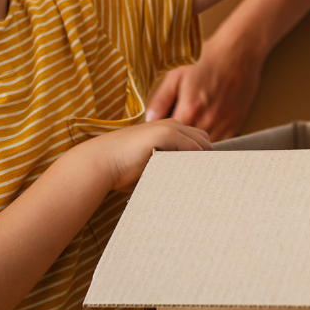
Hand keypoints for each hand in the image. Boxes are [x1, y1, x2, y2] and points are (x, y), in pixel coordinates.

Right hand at [81, 119, 211, 192]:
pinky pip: (192, 148)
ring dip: (202, 163)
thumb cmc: (123, 170)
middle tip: (205, 181)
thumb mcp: (152, 167)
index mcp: (168, 130)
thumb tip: (188, 184)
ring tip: (200, 183)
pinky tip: (192, 176)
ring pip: (201, 144)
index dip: (202, 158)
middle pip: (204, 141)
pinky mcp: (166, 134)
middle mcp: (171, 125)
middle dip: (206, 160)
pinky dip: (195, 162)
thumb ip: (169, 168)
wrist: (102, 162)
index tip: (204, 177)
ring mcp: (169, 128)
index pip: (197, 141)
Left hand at [143, 39, 261, 140]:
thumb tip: (149, 119)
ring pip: (205, 147)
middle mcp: (208, 119)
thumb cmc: (207, 59)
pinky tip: (204, 131)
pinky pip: (221, 142)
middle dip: (178, 143)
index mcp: (190, 108)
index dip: (164, 139)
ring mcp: (224, 123)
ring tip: (189, 134)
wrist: (238, 52)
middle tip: (172, 137)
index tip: (160, 137)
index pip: (171, 138)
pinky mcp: (236, 123)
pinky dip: (211, 141)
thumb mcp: (177, 74)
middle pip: (188, 145)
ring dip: (195, 144)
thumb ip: (161, 99)